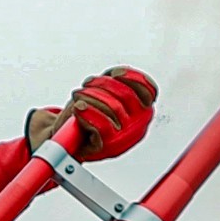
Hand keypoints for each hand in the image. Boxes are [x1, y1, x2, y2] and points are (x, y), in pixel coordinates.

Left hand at [27, 66, 157, 160]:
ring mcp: (125, 137)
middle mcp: (138, 124)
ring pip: (112, 107)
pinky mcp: (109, 147)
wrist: (71, 141)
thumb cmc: (90, 114)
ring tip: (78, 96)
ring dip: (89, 96)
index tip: (115, 73)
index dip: (134, 78)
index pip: (149, 90)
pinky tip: (79, 108)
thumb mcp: (106, 93)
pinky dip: (88, 114)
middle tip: (86, 84)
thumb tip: (119, 73)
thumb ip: (115, 80)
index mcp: (141, 110)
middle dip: (102, 83)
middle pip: (125, 94)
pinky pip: (102, 126)